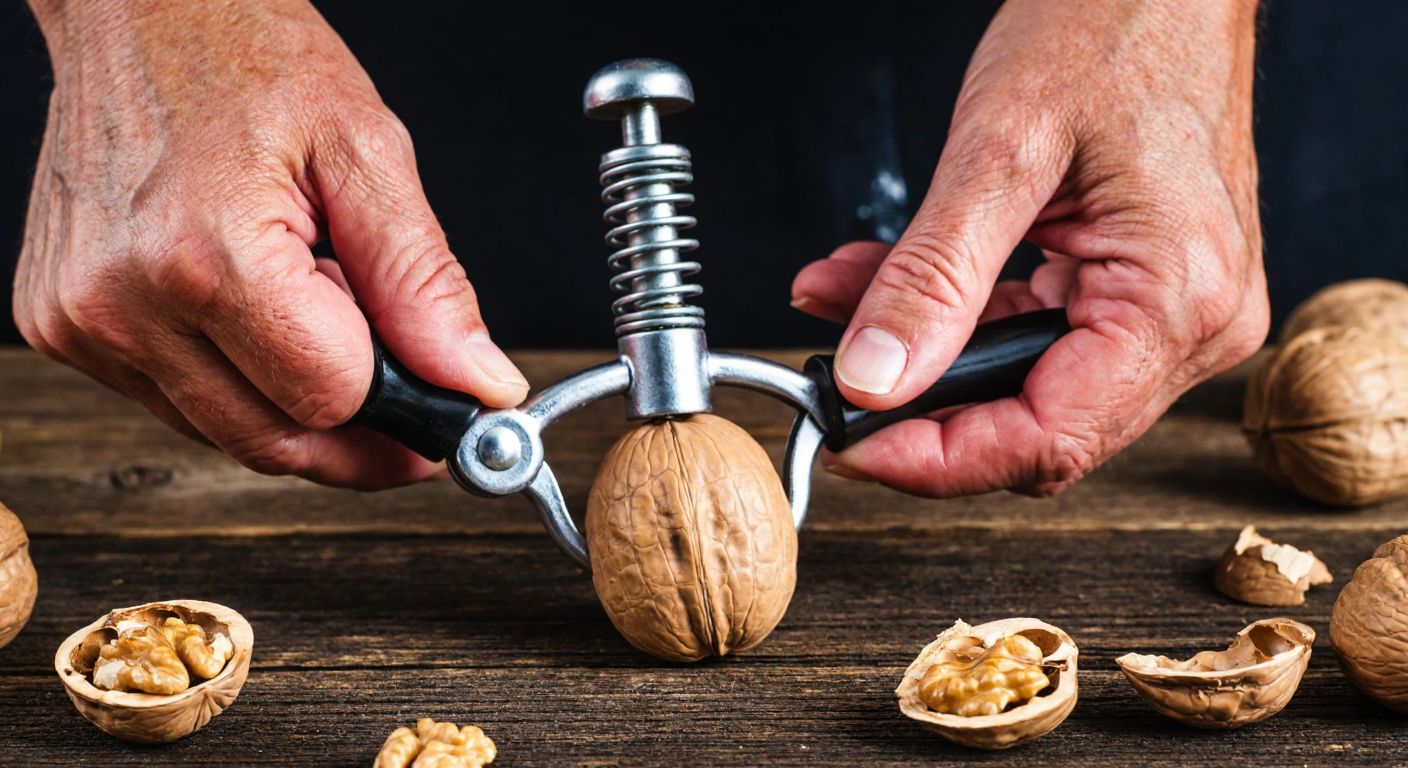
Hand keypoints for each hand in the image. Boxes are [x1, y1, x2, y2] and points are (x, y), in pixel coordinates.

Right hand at [17, 0, 527, 488]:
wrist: (137, 10)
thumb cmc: (244, 54)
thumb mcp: (368, 152)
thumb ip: (425, 284)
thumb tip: (477, 382)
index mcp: (204, 258)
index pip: (331, 399)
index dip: (402, 404)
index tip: (443, 398)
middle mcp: (125, 304)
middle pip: (275, 439)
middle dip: (355, 428)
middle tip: (406, 385)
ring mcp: (83, 322)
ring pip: (226, 432)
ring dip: (292, 401)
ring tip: (317, 311)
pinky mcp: (62, 326)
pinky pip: (176, 401)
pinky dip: (235, 379)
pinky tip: (256, 313)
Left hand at [791, 0, 1267, 495]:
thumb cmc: (1115, 24)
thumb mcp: (1000, 151)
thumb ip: (932, 277)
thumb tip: (872, 378)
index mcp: (1177, 301)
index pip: (1046, 440)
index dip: (937, 460)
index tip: (851, 445)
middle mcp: (1191, 323)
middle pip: (1034, 424)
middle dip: (918, 399)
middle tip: (831, 375)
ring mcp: (1170, 310)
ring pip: (1021, 380)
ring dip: (924, 348)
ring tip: (842, 294)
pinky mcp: (1140, 287)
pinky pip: (1033, 331)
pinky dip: (955, 312)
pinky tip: (885, 280)